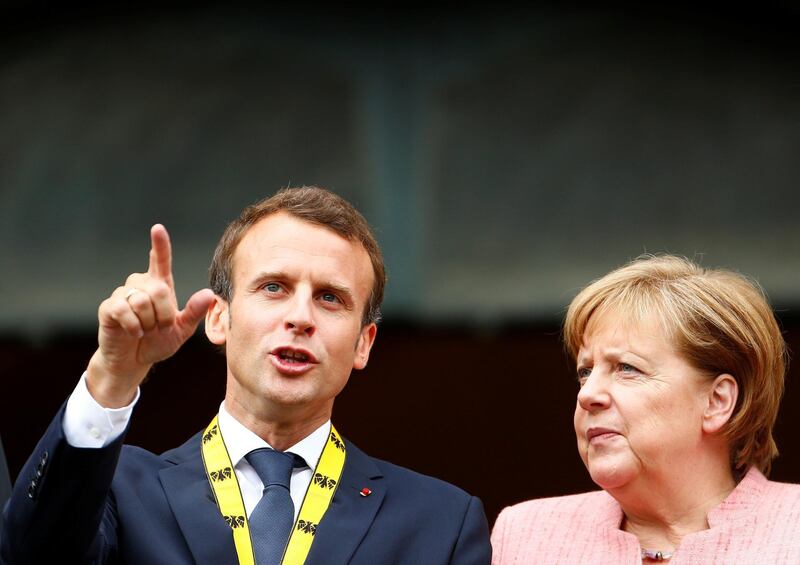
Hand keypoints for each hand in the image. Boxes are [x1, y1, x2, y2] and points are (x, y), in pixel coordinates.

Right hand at [86, 224, 215, 406]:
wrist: (134, 361)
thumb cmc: (157, 343)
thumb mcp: (181, 331)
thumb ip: (195, 313)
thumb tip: (208, 294)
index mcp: (160, 286)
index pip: (160, 261)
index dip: (160, 245)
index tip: (157, 229)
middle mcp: (140, 285)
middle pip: (158, 289)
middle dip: (164, 314)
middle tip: (161, 327)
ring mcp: (123, 295)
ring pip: (141, 300)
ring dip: (148, 322)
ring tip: (145, 330)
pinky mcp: (108, 308)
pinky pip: (123, 310)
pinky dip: (133, 326)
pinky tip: (133, 332)